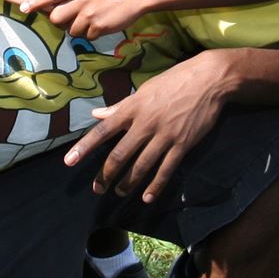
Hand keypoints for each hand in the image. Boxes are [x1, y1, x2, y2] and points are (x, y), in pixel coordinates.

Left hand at [45, 0, 144, 39]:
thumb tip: (52, 13)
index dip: (35, 3)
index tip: (24, 8)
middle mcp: (79, 1)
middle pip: (56, 19)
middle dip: (60, 23)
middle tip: (71, 20)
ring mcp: (89, 15)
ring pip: (71, 31)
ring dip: (79, 30)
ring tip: (93, 19)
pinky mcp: (99, 27)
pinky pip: (87, 37)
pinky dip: (92, 34)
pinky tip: (101, 24)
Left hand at [63, 57, 221, 200]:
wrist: (208, 80)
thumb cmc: (174, 81)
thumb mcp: (144, 90)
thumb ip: (120, 106)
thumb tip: (96, 114)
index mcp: (133, 108)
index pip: (103, 131)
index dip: (85, 147)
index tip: (69, 161)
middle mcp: (145, 124)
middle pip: (120, 154)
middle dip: (106, 174)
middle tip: (98, 188)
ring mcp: (164, 135)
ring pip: (141, 166)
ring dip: (128, 183)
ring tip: (119, 192)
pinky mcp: (182, 144)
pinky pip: (166, 169)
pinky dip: (155, 186)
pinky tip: (147, 197)